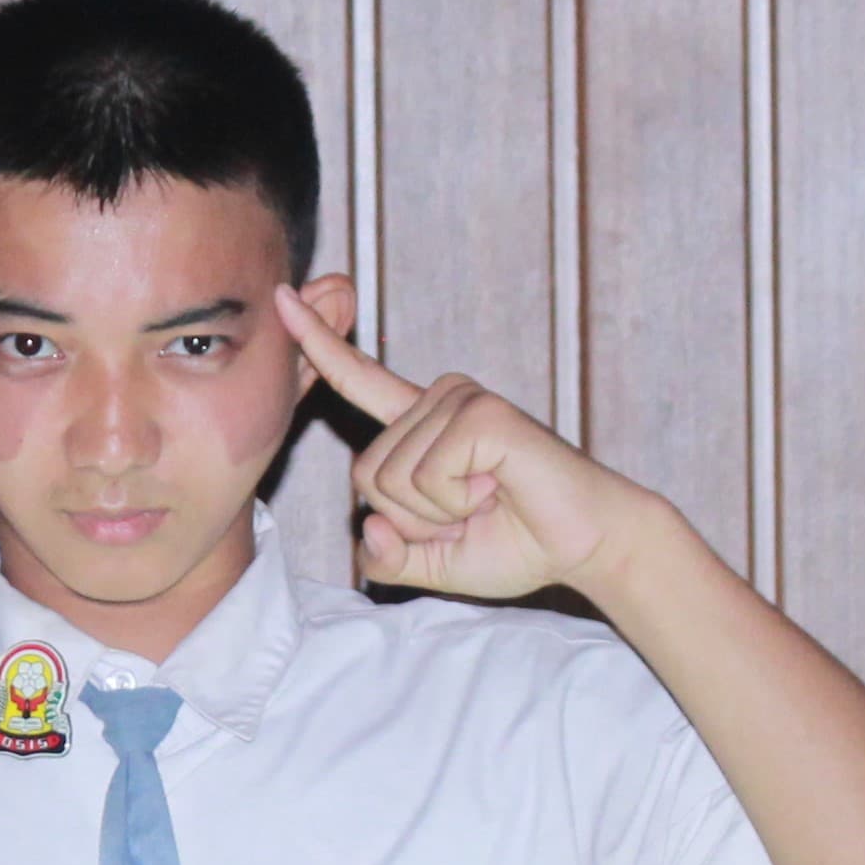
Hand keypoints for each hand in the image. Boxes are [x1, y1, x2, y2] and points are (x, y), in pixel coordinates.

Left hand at [274, 283, 656, 599]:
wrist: (580, 545)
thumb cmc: (513, 544)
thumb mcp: (429, 565)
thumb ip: (384, 557)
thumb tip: (370, 529)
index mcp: (420, 428)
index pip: (359, 383)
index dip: (319, 346)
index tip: (283, 299)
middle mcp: (437, 401)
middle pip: (366, 477)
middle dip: (411, 520)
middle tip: (471, 513)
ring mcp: (459, 400)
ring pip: (392, 481)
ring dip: (438, 515)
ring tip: (488, 499)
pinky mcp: (480, 413)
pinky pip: (427, 477)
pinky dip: (458, 504)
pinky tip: (497, 488)